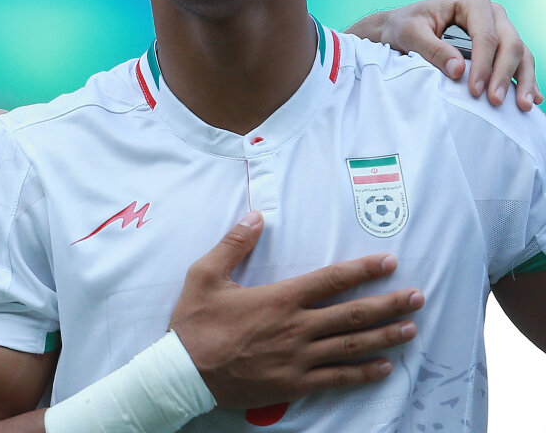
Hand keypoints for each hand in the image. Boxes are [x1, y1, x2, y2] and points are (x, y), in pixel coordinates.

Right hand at [168, 211, 422, 408]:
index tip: (389, 262)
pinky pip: (337, 379)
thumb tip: (256, 215)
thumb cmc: (194, 323)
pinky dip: (363, 373)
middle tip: (417, 297)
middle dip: (389, 303)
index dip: (363, 270)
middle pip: (353, 313)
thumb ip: (233, 244)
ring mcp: (299, 359)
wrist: (183, 373)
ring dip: (385, 336)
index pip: (331, 280)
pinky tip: (384, 368)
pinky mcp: (294, 384)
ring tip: (411, 328)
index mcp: (279, 299)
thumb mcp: (204, 275)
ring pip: (351, 346)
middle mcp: (296, 327)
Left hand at [347, 0, 540, 110]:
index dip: (484, 65)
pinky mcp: (500, 43)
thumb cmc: (403, 26)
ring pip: (521, 53)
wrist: (398, 27)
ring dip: (524, 80)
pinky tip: (532, 98)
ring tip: (523, 105)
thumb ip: (432, 49)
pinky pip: (519, 61)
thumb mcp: (409, 34)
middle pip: (510, 44)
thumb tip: (459, 70)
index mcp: (471, 2)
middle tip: (495, 101)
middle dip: (504, 74)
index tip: (475, 90)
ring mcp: (499, 27)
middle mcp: (491, 12)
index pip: (486, 36)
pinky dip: (524, 79)